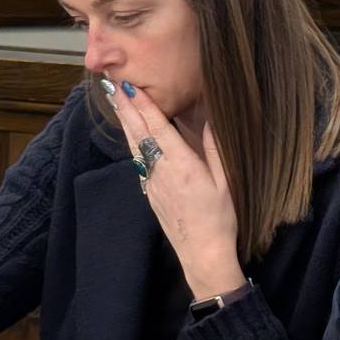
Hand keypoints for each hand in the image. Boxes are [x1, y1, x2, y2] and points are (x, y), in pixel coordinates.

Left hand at [107, 81, 245, 299]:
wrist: (202, 254)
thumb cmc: (220, 218)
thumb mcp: (226, 182)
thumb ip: (215, 149)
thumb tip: (211, 119)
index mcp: (182, 165)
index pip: (158, 128)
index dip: (143, 106)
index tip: (131, 86)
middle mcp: (162, 171)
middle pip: (139, 134)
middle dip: (126, 108)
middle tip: (112, 86)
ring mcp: (152, 183)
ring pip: (135, 147)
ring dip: (125, 123)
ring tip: (116, 103)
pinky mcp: (150, 193)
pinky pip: (138, 161)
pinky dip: (132, 142)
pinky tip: (131, 135)